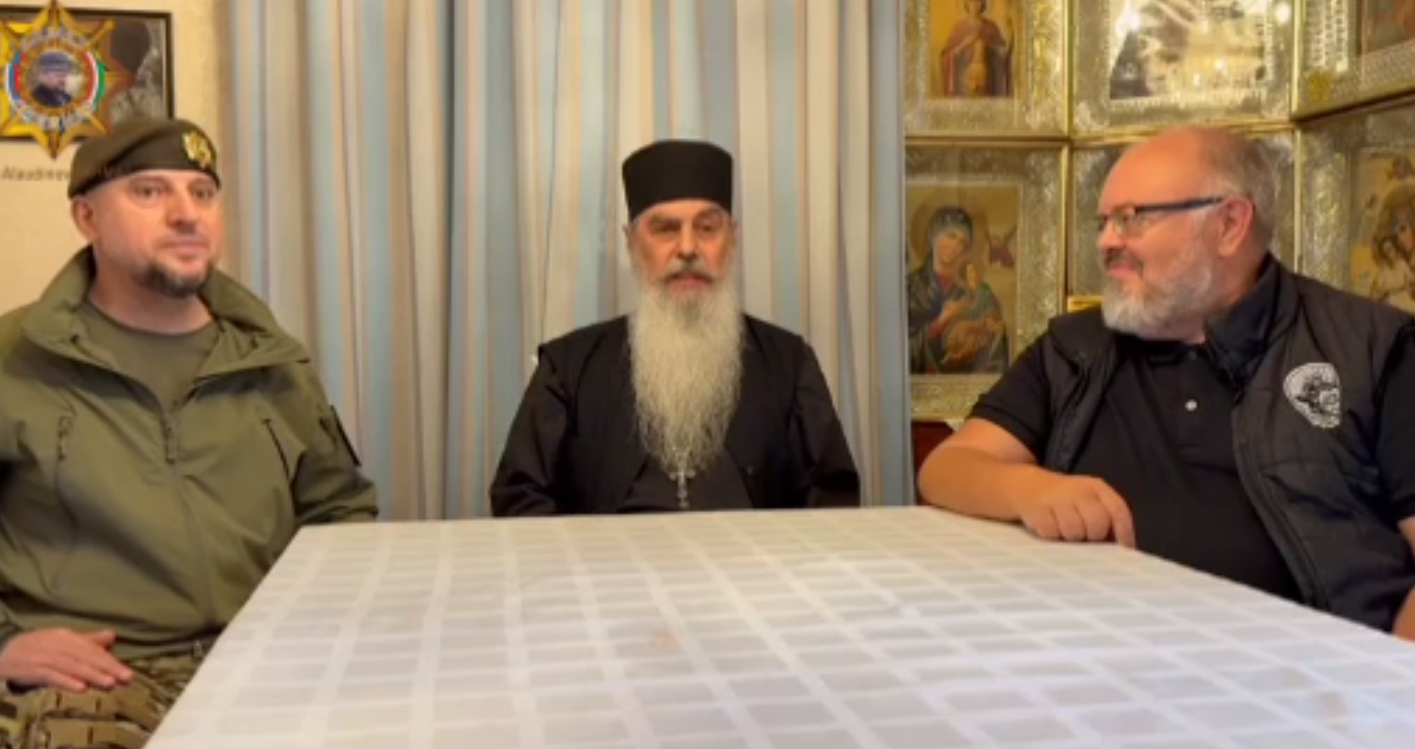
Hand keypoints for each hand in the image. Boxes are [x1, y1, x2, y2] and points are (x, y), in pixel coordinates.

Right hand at [0, 628, 133, 691]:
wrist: (3, 654)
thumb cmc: (38, 649)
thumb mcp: (62, 642)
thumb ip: (87, 641)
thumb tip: (112, 636)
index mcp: (66, 636)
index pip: (92, 650)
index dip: (111, 661)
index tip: (128, 674)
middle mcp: (56, 644)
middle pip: (85, 656)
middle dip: (106, 668)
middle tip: (126, 679)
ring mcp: (43, 656)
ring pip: (71, 666)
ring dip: (91, 674)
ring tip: (109, 684)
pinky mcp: (30, 669)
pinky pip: (50, 675)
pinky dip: (65, 681)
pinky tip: (80, 688)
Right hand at [1015, 474, 1135, 547]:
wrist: (1025, 485)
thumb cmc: (1064, 500)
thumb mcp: (1088, 501)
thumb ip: (1106, 518)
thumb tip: (1121, 548)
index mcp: (1097, 487)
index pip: (1118, 511)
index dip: (1124, 533)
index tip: (1123, 550)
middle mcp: (1079, 490)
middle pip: (1097, 524)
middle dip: (1093, 537)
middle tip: (1084, 537)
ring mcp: (1057, 498)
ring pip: (1075, 532)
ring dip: (1070, 538)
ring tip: (1064, 531)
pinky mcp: (1038, 508)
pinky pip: (1052, 533)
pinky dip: (1052, 536)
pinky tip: (1049, 527)